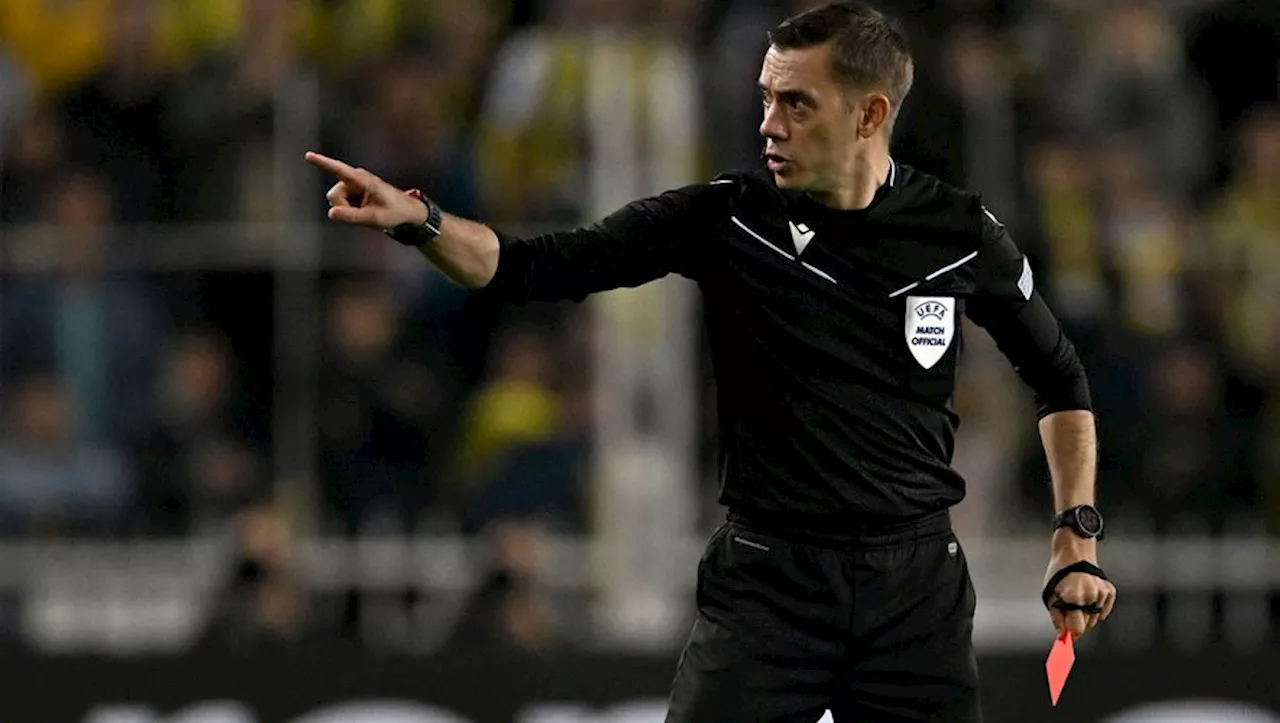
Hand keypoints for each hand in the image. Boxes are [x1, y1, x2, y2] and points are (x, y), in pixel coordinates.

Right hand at [304, 152, 426, 230]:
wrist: (406, 211)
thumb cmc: (393, 212)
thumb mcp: (373, 218)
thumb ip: (351, 216)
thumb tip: (331, 213)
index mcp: (362, 180)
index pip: (339, 170)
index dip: (323, 163)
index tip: (308, 155)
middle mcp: (355, 179)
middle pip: (333, 195)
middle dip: (341, 207)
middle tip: (362, 214)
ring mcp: (353, 185)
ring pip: (336, 200)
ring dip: (346, 209)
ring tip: (365, 211)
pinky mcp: (353, 191)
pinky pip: (341, 203)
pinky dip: (349, 209)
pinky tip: (363, 210)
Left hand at [1042, 532, 1116, 638]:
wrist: (1073, 554)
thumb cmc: (1059, 573)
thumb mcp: (1051, 596)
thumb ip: (1057, 618)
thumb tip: (1062, 636)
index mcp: (1073, 597)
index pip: (1077, 628)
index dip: (1071, 632)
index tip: (1068, 634)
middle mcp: (1090, 596)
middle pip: (1087, 625)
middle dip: (1077, 621)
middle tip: (1069, 609)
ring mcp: (1101, 593)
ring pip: (1096, 618)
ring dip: (1086, 614)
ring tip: (1078, 599)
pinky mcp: (1109, 590)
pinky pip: (1105, 609)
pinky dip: (1098, 608)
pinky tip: (1089, 598)